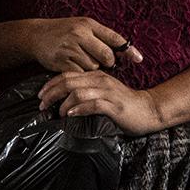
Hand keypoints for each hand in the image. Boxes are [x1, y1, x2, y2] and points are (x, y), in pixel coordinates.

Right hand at [29, 18, 146, 72]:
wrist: (36, 35)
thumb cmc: (64, 31)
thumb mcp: (82, 26)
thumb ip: (101, 36)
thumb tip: (123, 52)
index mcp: (88, 24)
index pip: (114, 38)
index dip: (128, 50)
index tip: (139, 59)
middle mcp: (80, 35)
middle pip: (106, 56)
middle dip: (109, 62)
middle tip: (103, 61)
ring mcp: (70, 48)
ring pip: (93, 66)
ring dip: (92, 67)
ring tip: (81, 59)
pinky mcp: (62, 62)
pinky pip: (80, 73)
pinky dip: (81, 73)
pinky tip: (74, 65)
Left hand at [38, 69, 165, 134]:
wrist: (149, 110)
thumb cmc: (124, 105)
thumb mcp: (103, 93)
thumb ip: (87, 93)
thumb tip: (64, 101)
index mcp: (96, 76)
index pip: (68, 75)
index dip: (51, 84)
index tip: (41, 95)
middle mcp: (101, 81)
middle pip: (69, 81)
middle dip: (51, 93)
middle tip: (42, 104)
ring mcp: (108, 92)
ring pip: (78, 92)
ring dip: (63, 103)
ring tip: (56, 112)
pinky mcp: (114, 105)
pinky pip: (93, 104)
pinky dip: (79, 109)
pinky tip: (71, 114)